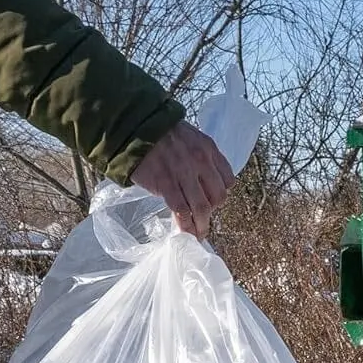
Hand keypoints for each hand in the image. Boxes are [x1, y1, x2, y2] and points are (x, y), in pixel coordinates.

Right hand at [131, 121, 236, 238]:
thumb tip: (204, 180)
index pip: (227, 180)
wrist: (135, 128)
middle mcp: (200, 161)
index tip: (212, 200)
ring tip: (198, 234)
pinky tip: (185, 232)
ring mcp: (184, 173)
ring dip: (201, 225)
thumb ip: (202, 156)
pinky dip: (186, 225)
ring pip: (202, 207)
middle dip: (212, 211)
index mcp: (209, 149)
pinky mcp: (165, 184)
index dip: (220, 193)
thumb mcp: (191, 136)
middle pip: (218, 197)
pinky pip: (181, 211)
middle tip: (202, 217)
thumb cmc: (161, 132)